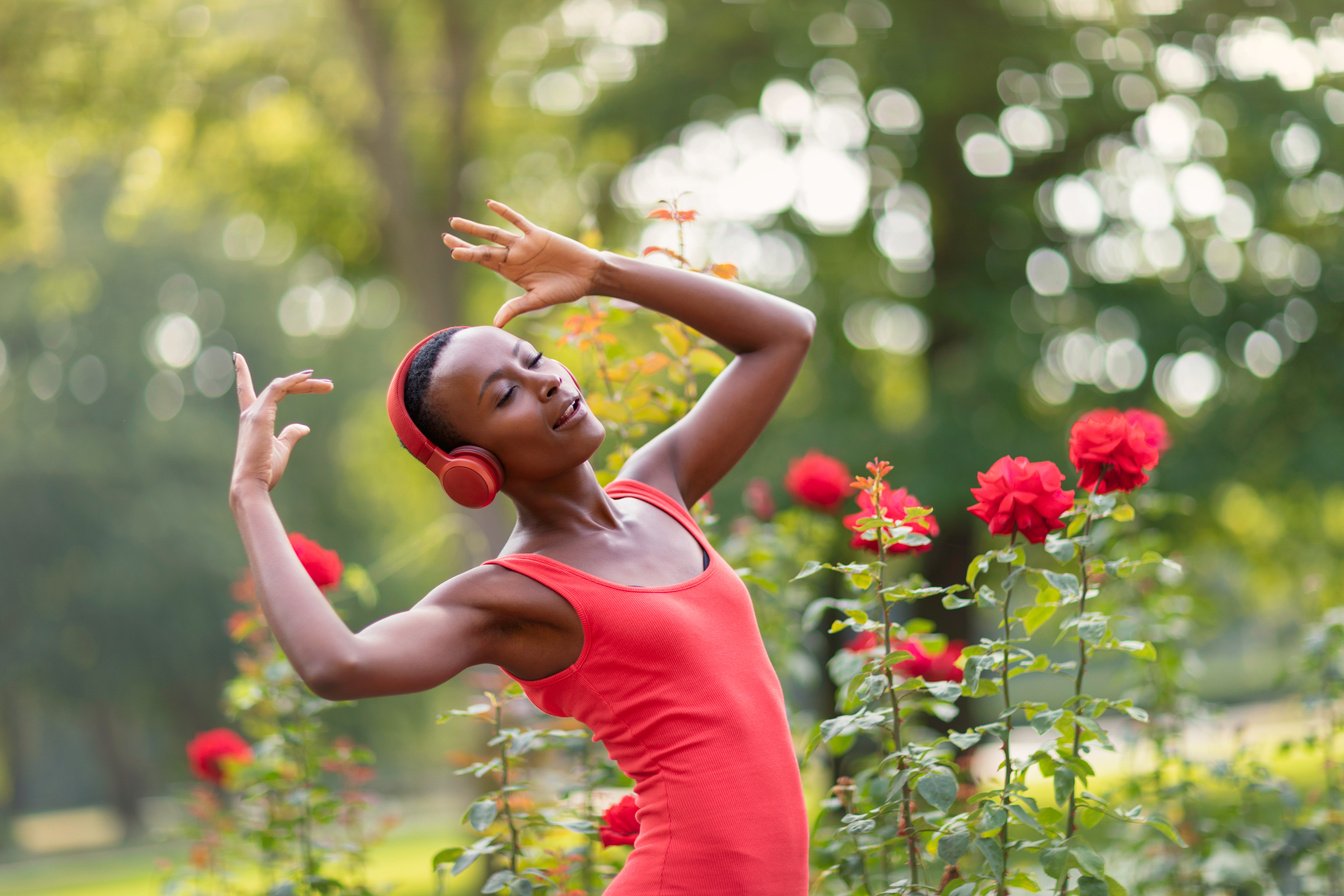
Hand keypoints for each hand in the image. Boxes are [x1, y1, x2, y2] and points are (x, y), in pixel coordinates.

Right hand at [232, 353, 332, 495]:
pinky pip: (279, 389)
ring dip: (305, 383)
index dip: (241, 374)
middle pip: (277, 388)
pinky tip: (309, 379)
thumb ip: (291, 435)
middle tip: (328, 385)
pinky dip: (294, 381)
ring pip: (281, 386)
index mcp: (252, 420)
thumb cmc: (264, 471)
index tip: (237, 357)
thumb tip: (304, 426)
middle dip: (301, 383)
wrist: (252, 485)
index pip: (246, 391)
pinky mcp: (260, 415)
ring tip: (328, 385)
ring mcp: (254, 412)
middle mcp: (250, 413)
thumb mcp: (281, 449)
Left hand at [442, 200, 602, 327]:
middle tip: (445, 236)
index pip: (484, 262)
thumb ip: (515, 307)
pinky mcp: (537, 234)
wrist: (587, 275)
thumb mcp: (537, 300)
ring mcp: (524, 244)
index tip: (452, 250)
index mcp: (511, 272)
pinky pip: (518, 221)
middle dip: (465, 241)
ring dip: (476, 227)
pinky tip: (490, 204)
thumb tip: (495, 324)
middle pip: (484, 247)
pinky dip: (505, 213)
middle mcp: (514, 257)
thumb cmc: (564, 290)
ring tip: (456, 221)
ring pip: (495, 233)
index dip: (468, 255)